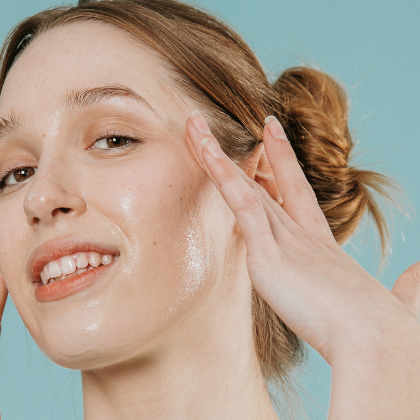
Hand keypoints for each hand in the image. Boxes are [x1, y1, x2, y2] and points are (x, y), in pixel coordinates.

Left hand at [185, 112, 419, 418]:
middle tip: (221, 124)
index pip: (296, 193)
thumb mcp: (391, 303)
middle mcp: (301, 234)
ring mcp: (285, 240)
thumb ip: (405, 285)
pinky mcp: (270, 253)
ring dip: (215, 155)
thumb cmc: (385, 332)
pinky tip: (205, 153)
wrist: (379, 345)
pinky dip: (222, 177)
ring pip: (243, 186)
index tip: (271, 134)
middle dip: (242, 153)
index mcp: (321, 245)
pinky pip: (240, 204)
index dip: (282, 162)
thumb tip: (419, 275)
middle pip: (264, 183)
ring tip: (194, 126)